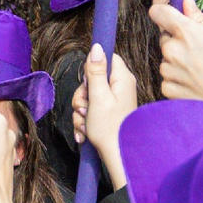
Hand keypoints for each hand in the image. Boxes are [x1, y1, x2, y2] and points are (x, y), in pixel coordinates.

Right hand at [76, 42, 137, 189]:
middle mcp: (120, 87)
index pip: (106, 57)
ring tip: (86, 125)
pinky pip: (90, 108)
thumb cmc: (110, 129)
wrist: (117, 157)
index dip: (92, 67)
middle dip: (82, 95)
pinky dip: (84, 120)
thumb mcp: (98, 97)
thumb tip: (97, 46)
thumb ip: (96, 71)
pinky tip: (85, 132)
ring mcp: (114, 100)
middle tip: (85, 108)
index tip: (89, 82)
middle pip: (93, 78)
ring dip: (81, 111)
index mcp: (122, 79)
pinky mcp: (108, 112)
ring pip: (88, 95)